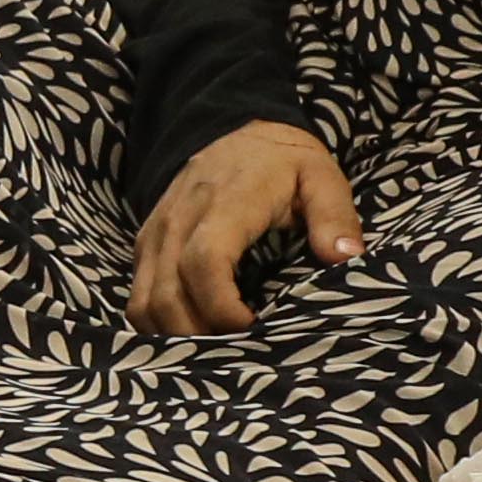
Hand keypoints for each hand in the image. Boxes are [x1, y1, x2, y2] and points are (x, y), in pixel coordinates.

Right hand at [131, 120, 362, 335]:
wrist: (234, 129)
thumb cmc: (282, 161)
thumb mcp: (321, 178)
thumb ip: (334, 217)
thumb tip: (344, 257)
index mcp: (225, 203)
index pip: (203, 263)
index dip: (222, 308)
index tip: (253, 328)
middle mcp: (179, 220)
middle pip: (168, 295)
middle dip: (199, 336)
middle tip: (238, 352)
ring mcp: (155, 234)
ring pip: (144, 303)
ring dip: (174, 336)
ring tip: (215, 349)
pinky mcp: (145, 245)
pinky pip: (137, 298)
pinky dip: (158, 325)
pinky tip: (192, 333)